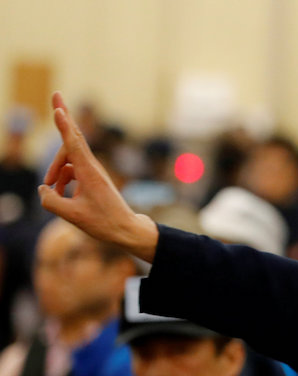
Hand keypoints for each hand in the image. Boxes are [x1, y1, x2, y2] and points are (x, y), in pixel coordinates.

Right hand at [38, 92, 158, 261]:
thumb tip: (43, 189)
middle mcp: (93, 168)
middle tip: (56, 94)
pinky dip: (62, 180)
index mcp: (89, 173)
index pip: (73, 144)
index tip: (58, 108)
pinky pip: (72, 172)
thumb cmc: (103, 223)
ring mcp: (94, 172)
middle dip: (62, 120)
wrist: (126, 230)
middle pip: (72, 140)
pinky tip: (59, 194)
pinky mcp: (93, 179)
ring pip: (68, 160)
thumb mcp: (72, 216)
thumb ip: (51, 201)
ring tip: (50, 189)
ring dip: (55, 171)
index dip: (64, 125)